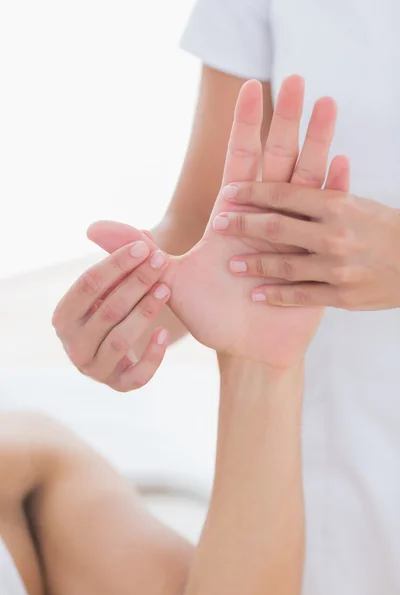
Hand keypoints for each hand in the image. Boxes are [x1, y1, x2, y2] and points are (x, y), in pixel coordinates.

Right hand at [52, 240, 170, 391]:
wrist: (120, 351)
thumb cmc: (112, 309)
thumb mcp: (110, 287)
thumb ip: (115, 261)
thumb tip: (106, 228)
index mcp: (63, 317)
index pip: (87, 285)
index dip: (116, 264)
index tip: (143, 246)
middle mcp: (73, 346)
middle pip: (107, 310)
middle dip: (136, 282)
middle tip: (162, 262)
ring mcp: (94, 369)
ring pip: (121, 340)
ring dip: (145, 312)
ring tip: (165, 289)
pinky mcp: (118, 385)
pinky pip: (136, 376)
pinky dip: (152, 356)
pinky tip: (166, 333)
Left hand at [89, 76, 349, 369]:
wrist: (244, 348)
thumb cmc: (210, 314)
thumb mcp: (169, 277)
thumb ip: (137, 247)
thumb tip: (90, 227)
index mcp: (233, 214)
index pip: (241, 159)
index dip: (245, 124)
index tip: (250, 85)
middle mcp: (265, 217)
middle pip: (278, 159)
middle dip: (288, 120)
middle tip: (299, 80)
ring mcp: (293, 233)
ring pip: (307, 180)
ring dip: (317, 143)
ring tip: (327, 105)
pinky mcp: (314, 257)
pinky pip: (324, 219)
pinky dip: (335, 190)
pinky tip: (341, 161)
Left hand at [220, 183, 399, 309]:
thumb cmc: (386, 230)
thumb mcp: (357, 205)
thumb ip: (323, 198)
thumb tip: (285, 184)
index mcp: (337, 205)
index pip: (284, 194)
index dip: (252, 193)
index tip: (229, 194)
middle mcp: (334, 235)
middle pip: (276, 228)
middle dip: (242, 225)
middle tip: (218, 224)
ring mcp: (338, 267)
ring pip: (285, 265)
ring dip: (254, 265)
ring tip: (231, 264)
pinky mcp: (342, 295)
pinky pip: (301, 296)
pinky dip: (277, 295)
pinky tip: (257, 294)